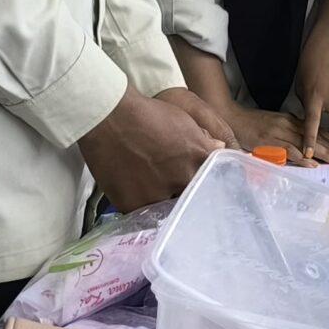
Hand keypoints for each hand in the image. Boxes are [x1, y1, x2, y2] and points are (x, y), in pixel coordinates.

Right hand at [78, 89, 226, 209]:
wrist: (109, 118)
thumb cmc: (147, 114)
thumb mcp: (183, 120)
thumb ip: (203, 140)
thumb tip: (219, 148)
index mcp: (198, 159)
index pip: (215, 183)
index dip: (210, 185)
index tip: (204, 186)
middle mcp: (182, 180)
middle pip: (191, 198)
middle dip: (185, 192)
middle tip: (172, 184)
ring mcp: (157, 195)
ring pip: (167, 208)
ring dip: (162, 200)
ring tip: (149, 185)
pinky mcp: (133, 205)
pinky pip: (142, 213)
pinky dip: (140, 204)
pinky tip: (134, 190)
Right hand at [226, 102, 310, 158]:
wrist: (231, 118)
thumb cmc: (252, 124)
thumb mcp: (275, 125)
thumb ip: (289, 132)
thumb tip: (305, 144)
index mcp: (291, 120)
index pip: (318, 130)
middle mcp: (288, 124)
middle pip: (317, 136)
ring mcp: (279, 132)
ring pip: (307, 144)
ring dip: (324, 154)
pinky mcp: (269, 141)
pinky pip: (289, 150)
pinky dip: (303, 158)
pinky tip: (313, 165)